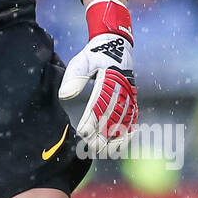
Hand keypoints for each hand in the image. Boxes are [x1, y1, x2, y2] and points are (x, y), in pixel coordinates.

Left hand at [58, 0, 137, 157]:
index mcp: (110, 80)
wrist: (116, 45)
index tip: (81, 132)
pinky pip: (132, 120)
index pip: (99, 105)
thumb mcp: (82, 60)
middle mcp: (122, 90)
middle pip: (112, 117)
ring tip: (103, 153)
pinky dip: (128, 135)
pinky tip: (120, 147)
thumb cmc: (95, 54)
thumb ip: (74, 77)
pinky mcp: (132, 100)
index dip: (91, 121)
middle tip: (89, 148)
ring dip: (114, 139)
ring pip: (123, 122)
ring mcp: (129, 96)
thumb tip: (64, 96)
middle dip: (101, 135)